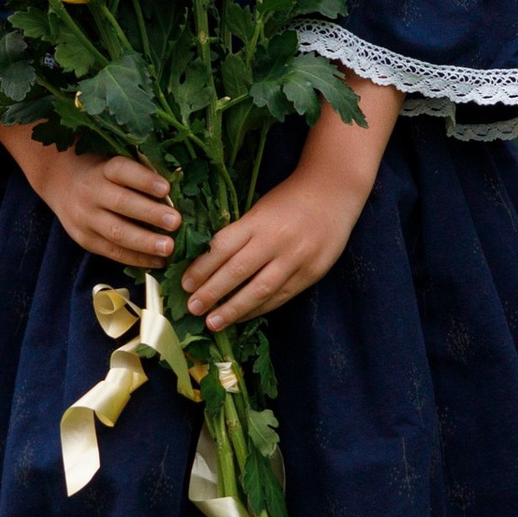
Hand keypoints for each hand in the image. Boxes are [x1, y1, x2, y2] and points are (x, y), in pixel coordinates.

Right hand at [0, 125, 177, 271]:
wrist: (59, 181)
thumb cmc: (101, 169)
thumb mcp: (114, 160)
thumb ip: (140, 171)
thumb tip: (181, 184)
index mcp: (103, 169)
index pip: (122, 171)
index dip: (144, 179)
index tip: (166, 188)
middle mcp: (92, 192)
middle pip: (121, 204)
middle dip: (149, 214)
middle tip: (175, 221)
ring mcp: (86, 218)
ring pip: (116, 233)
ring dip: (144, 243)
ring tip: (169, 248)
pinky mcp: (85, 239)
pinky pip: (112, 252)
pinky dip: (136, 258)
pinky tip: (158, 261)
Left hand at [179, 169, 368, 332]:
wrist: (333, 193)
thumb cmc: (289, 199)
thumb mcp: (260, 208)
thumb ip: (239, 233)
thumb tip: (207, 262)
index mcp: (258, 221)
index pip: (223, 247)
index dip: (202, 268)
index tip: (184, 284)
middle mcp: (275, 241)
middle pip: (238, 271)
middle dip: (212, 293)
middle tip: (192, 309)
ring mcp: (296, 259)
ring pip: (260, 290)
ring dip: (234, 309)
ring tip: (214, 323)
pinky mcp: (311, 273)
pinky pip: (281, 296)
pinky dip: (259, 309)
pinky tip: (242, 317)